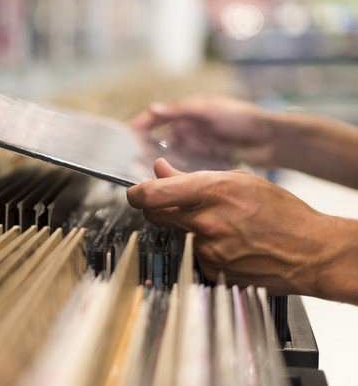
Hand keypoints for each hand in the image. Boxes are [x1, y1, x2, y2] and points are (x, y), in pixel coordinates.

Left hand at [126, 158, 343, 297]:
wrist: (308, 251)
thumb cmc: (279, 211)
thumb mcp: (238, 180)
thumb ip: (191, 177)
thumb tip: (159, 169)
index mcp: (213, 192)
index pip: (153, 195)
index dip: (135, 193)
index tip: (133, 193)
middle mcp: (206, 222)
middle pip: (155, 216)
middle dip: (157, 208)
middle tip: (175, 205)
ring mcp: (208, 250)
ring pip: (176, 235)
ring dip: (186, 229)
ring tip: (220, 226)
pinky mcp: (212, 271)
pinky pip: (192, 256)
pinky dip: (201, 249)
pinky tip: (227, 245)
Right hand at [129, 96, 275, 166]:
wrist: (270, 140)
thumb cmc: (243, 118)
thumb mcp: (210, 109)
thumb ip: (182, 110)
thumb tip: (153, 109)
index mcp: (185, 114)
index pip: (154, 119)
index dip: (136, 127)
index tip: (121, 138)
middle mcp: (186, 131)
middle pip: (156, 141)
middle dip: (142, 150)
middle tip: (127, 162)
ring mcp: (193, 148)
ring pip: (167, 158)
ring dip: (156, 165)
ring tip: (142, 175)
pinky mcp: (202, 164)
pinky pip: (181, 170)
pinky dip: (172, 175)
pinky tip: (165, 183)